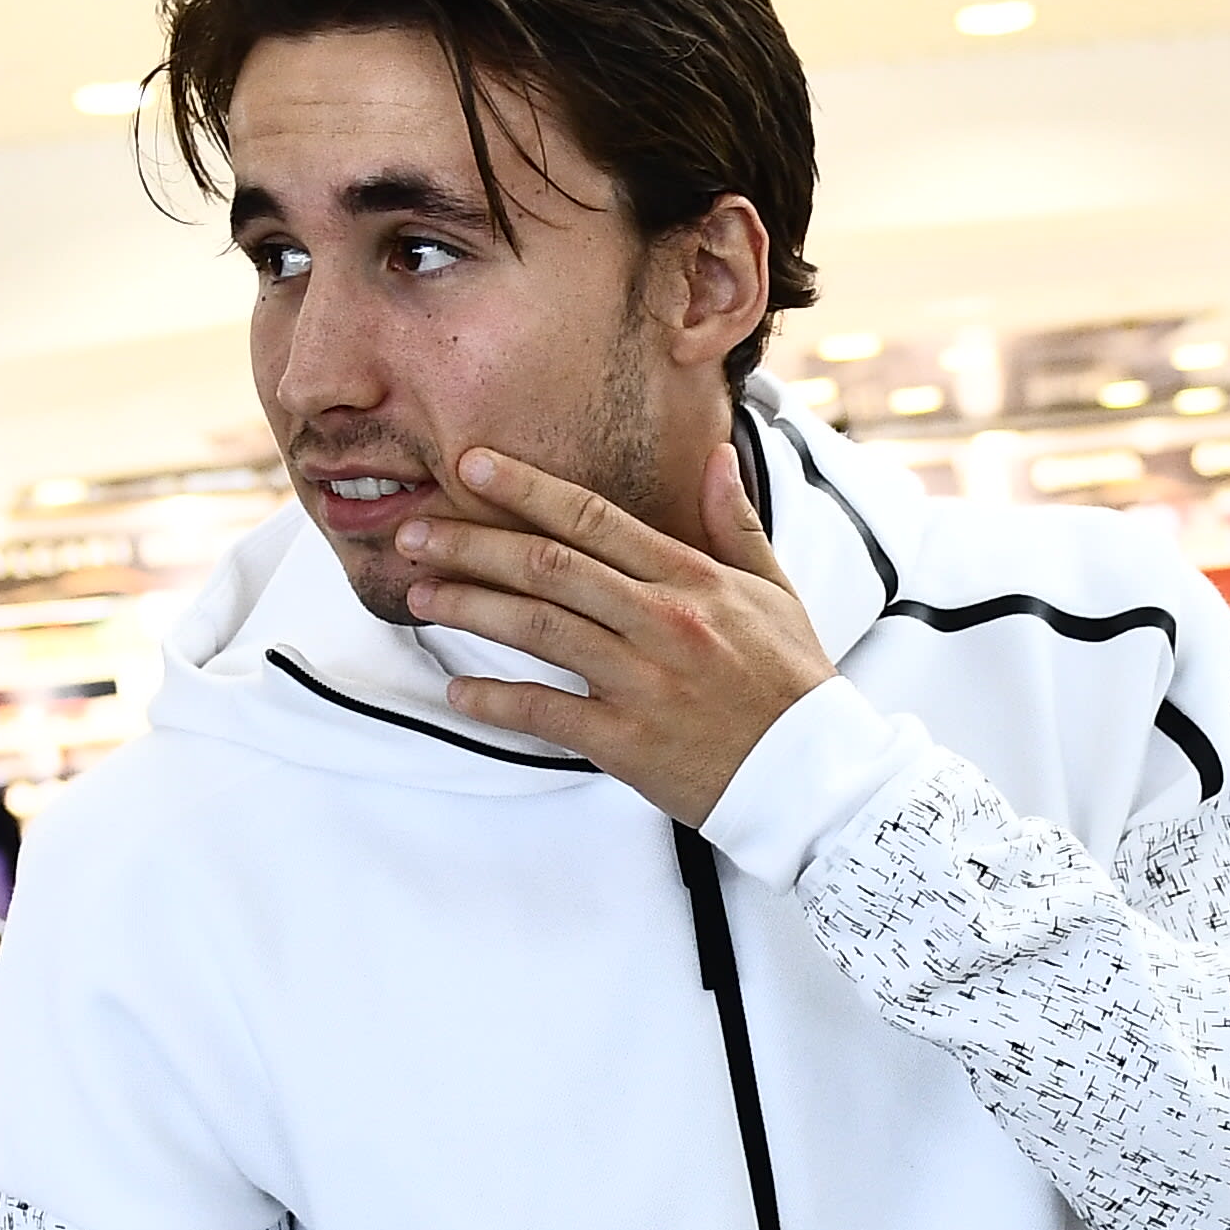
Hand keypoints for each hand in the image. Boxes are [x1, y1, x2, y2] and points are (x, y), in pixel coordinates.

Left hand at [398, 443, 839, 825]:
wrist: (813, 774)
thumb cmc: (791, 682)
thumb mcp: (773, 590)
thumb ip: (735, 522)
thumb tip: (714, 456)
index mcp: (692, 579)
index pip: (595, 518)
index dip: (526, 488)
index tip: (473, 465)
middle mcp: (661, 621)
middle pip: (549, 566)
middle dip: (473, 543)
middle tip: (416, 531)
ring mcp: (641, 681)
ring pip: (537, 629)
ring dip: (469, 606)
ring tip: (419, 593)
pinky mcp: (627, 741)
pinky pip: (545, 712)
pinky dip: (494, 699)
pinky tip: (457, 688)